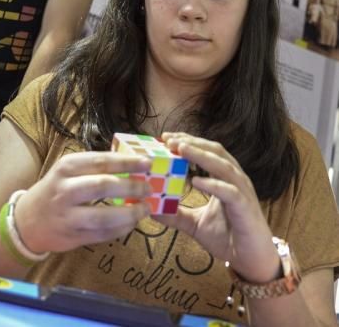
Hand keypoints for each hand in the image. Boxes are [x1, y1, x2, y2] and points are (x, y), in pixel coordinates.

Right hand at [13, 151, 151, 254]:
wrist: (27, 221)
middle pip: (103, 186)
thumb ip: (94, 167)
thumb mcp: (68, 170)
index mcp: (67, 167)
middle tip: (148, 188)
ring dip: (129, 213)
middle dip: (131, 187)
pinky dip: (121, 229)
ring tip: (144, 209)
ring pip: (104, 216)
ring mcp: (68, 215)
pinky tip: (131, 223)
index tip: (147, 163)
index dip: (127, 162)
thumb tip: (132, 164)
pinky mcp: (72, 237)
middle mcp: (65, 189)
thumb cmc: (55, 189)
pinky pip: (102, 235)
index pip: (101, 161)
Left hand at [159, 133, 279, 283]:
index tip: (166, 138)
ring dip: (201, 155)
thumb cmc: (228, 238)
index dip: (188, 141)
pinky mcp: (245, 208)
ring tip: (181, 149)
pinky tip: (195, 180)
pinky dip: (213, 184)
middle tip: (169, 139)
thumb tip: (150, 208)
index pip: (207, 151)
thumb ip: (176, 214)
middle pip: (215, 151)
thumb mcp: (195, 224)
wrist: (251, 262)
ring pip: (223, 166)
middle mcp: (235, 180)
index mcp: (224, 178)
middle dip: (192, 142)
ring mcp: (242, 192)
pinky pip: (229, 192)